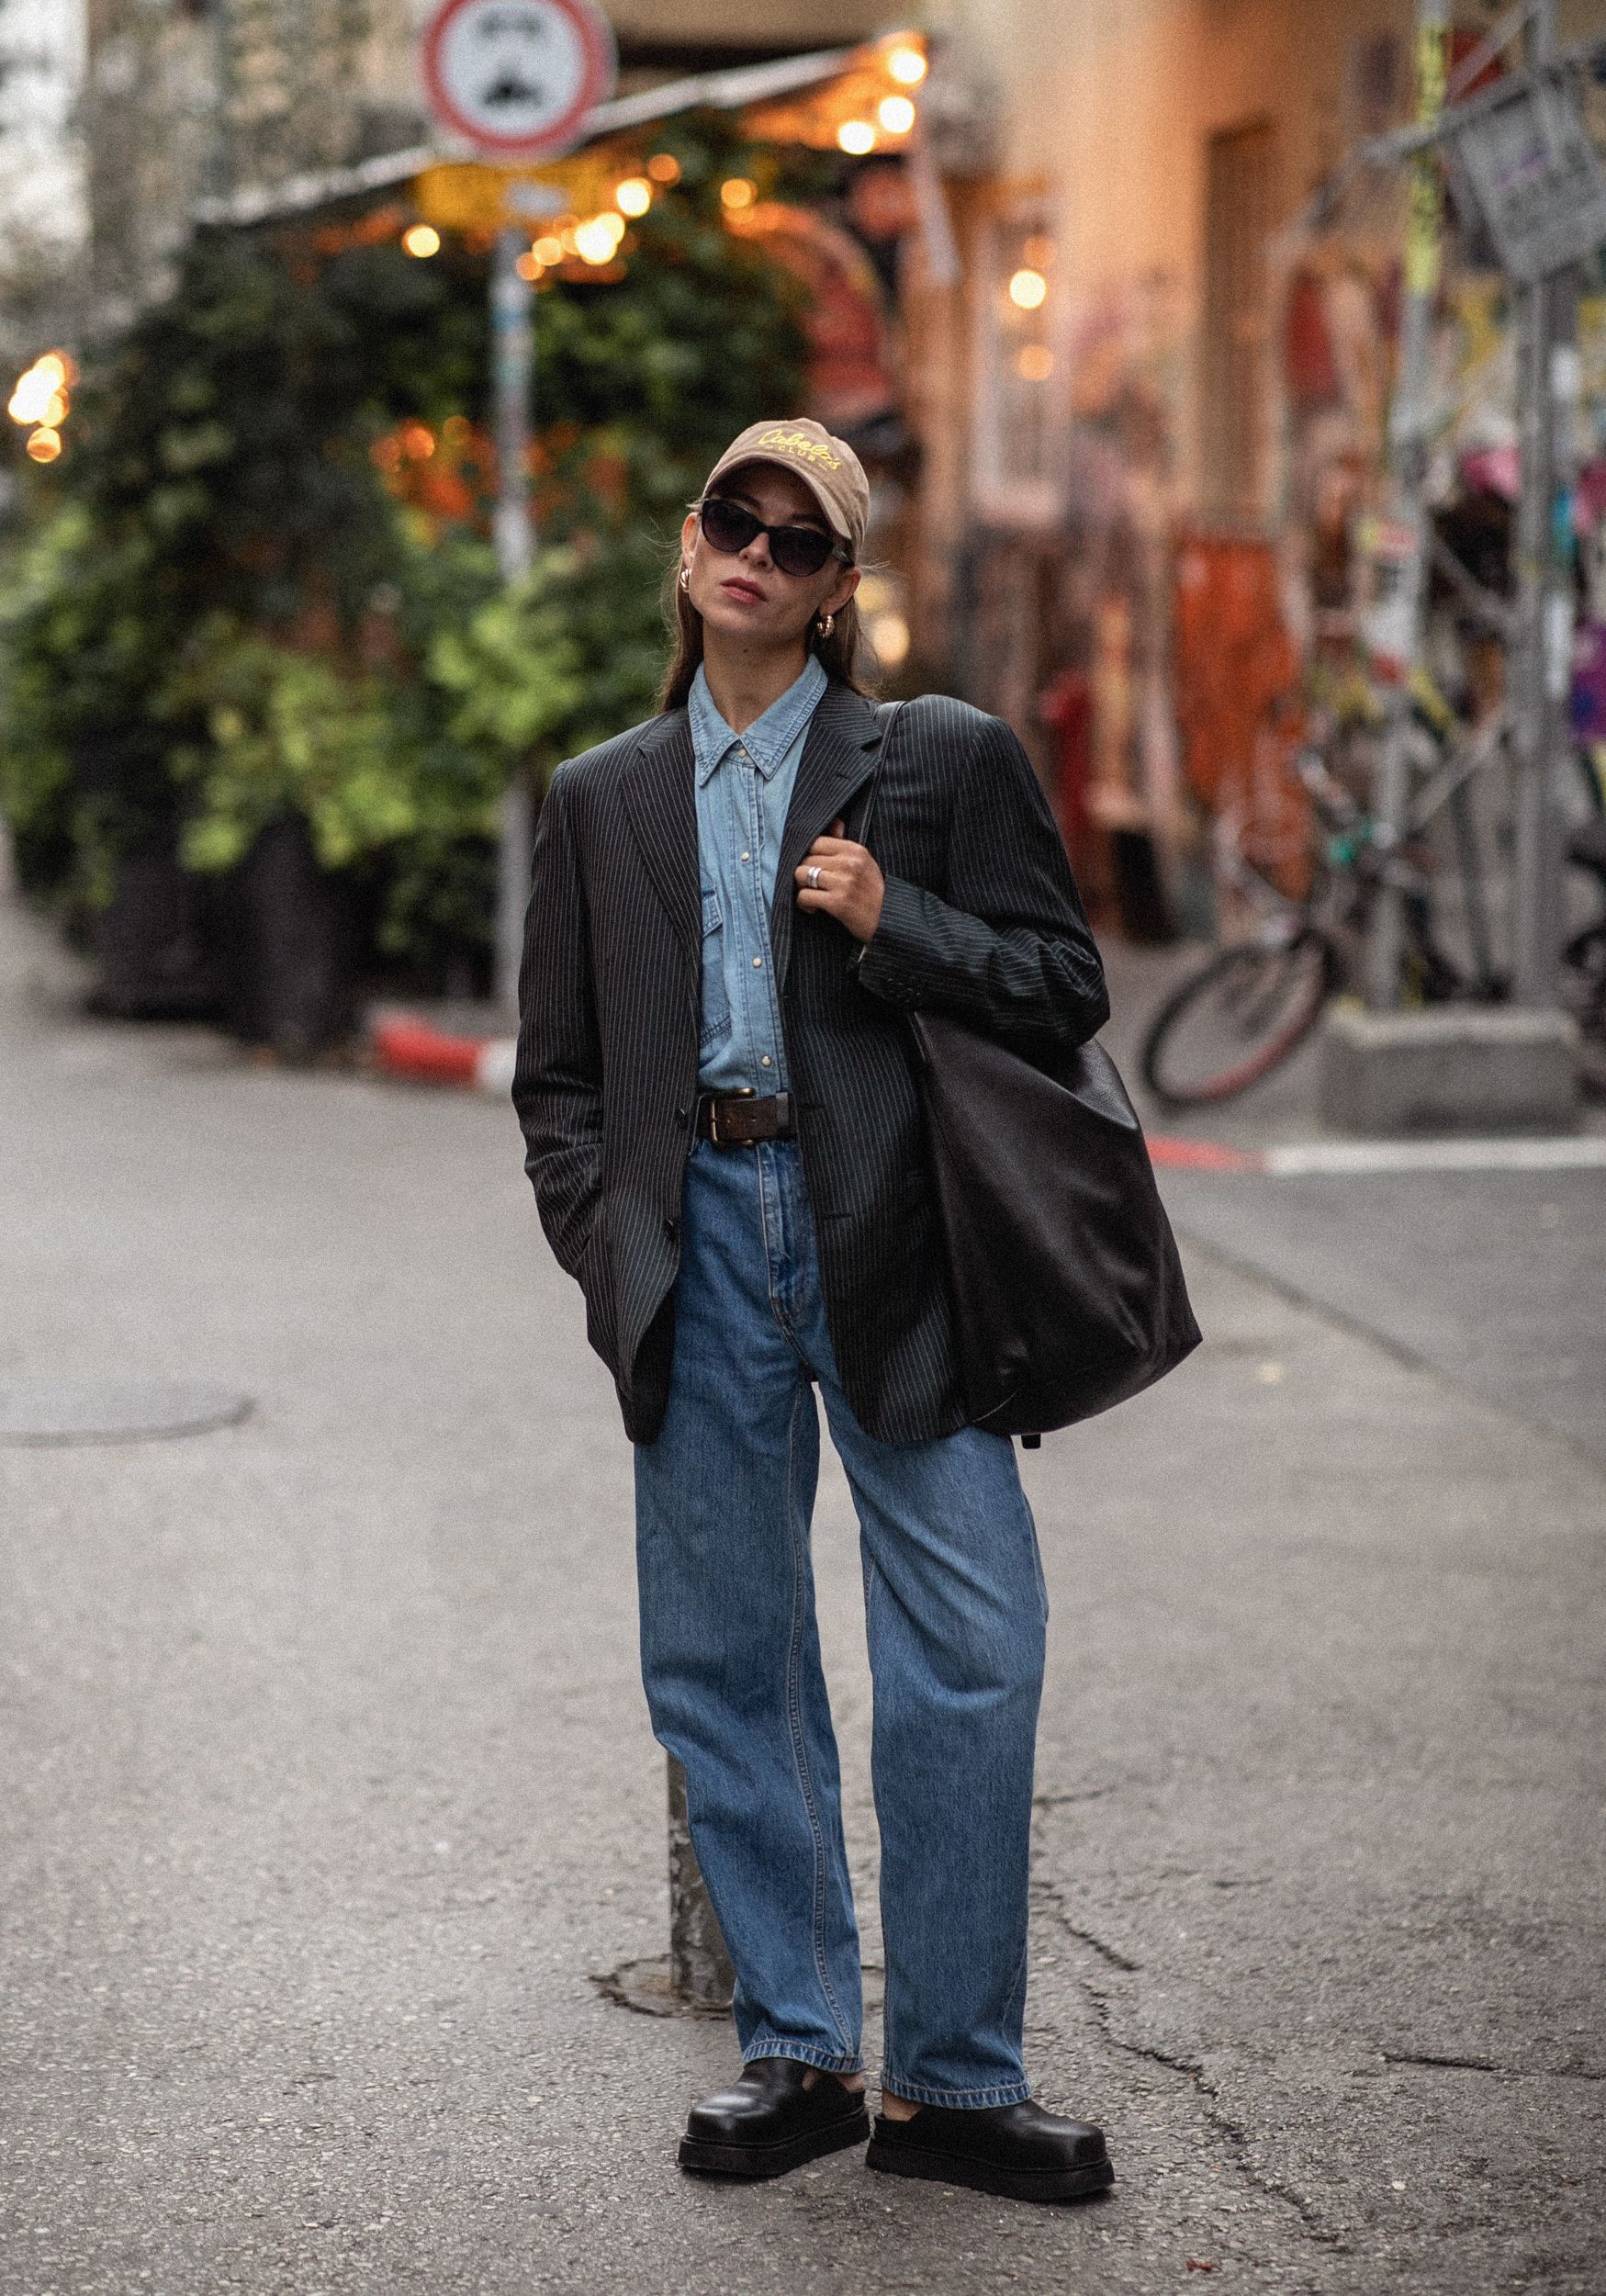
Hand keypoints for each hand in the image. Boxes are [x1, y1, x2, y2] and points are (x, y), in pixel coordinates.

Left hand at [795, 818, 884, 942]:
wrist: (888, 920)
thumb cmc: (872, 890)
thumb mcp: (864, 861)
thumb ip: (844, 842)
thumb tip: (834, 822)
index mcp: (854, 850)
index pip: (816, 842)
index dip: (809, 855)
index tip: (812, 867)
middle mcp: (849, 863)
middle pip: (806, 859)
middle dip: (803, 873)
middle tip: (810, 885)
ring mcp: (843, 883)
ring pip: (800, 874)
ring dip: (801, 887)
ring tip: (811, 895)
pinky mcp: (838, 903)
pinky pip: (804, 896)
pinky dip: (804, 903)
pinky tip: (813, 908)